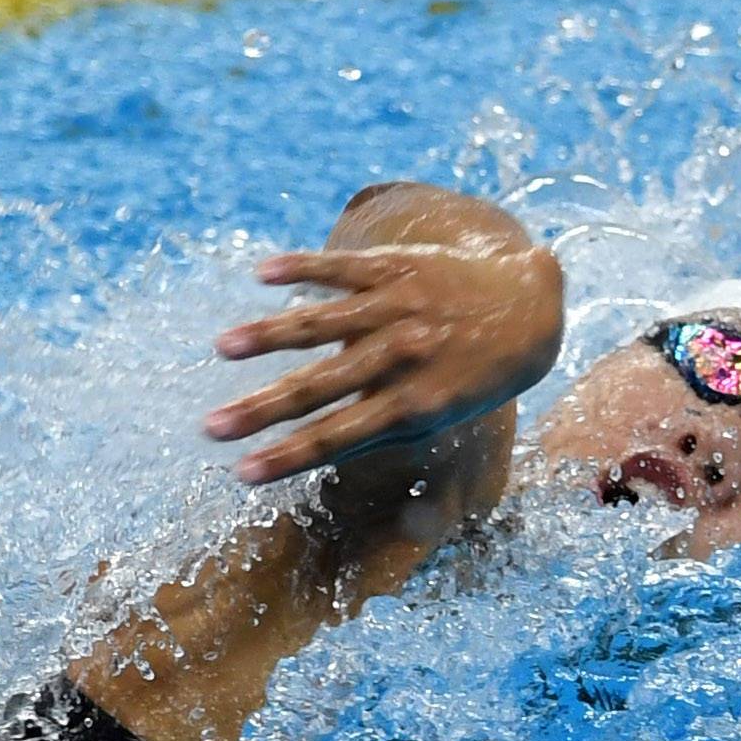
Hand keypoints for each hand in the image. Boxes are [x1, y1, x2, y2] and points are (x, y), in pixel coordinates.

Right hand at [203, 242, 564, 484]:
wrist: (530, 311)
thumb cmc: (474, 377)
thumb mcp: (441, 416)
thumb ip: (382, 431)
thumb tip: (313, 453)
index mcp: (412, 404)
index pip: (337, 436)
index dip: (288, 457)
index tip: (242, 474)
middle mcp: (402, 357)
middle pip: (318, 388)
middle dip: (261, 410)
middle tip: (211, 428)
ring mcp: (398, 308)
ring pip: (323, 324)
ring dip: (268, 336)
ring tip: (222, 348)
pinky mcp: (396, 266)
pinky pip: (343, 268)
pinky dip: (303, 268)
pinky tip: (261, 274)